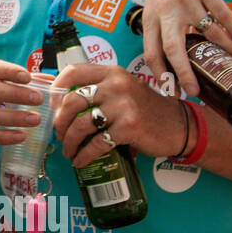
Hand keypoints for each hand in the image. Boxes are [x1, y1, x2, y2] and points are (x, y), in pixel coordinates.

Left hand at [52, 63, 187, 168]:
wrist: (178, 125)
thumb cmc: (145, 108)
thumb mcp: (123, 88)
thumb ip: (99, 88)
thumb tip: (61, 102)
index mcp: (112, 72)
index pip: (73, 72)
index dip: (56, 89)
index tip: (53, 106)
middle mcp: (116, 85)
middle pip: (72, 101)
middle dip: (60, 122)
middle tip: (59, 134)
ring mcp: (123, 106)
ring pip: (82, 124)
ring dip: (70, 141)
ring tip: (68, 150)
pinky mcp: (129, 127)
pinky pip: (97, 143)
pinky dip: (84, 154)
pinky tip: (80, 160)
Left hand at [142, 0, 231, 96]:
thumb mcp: (152, 2)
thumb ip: (159, 26)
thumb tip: (171, 58)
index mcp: (150, 16)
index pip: (152, 52)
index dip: (161, 74)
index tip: (172, 90)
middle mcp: (166, 10)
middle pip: (175, 49)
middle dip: (185, 74)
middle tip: (196, 91)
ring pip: (209, 34)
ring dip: (227, 52)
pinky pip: (224, 16)